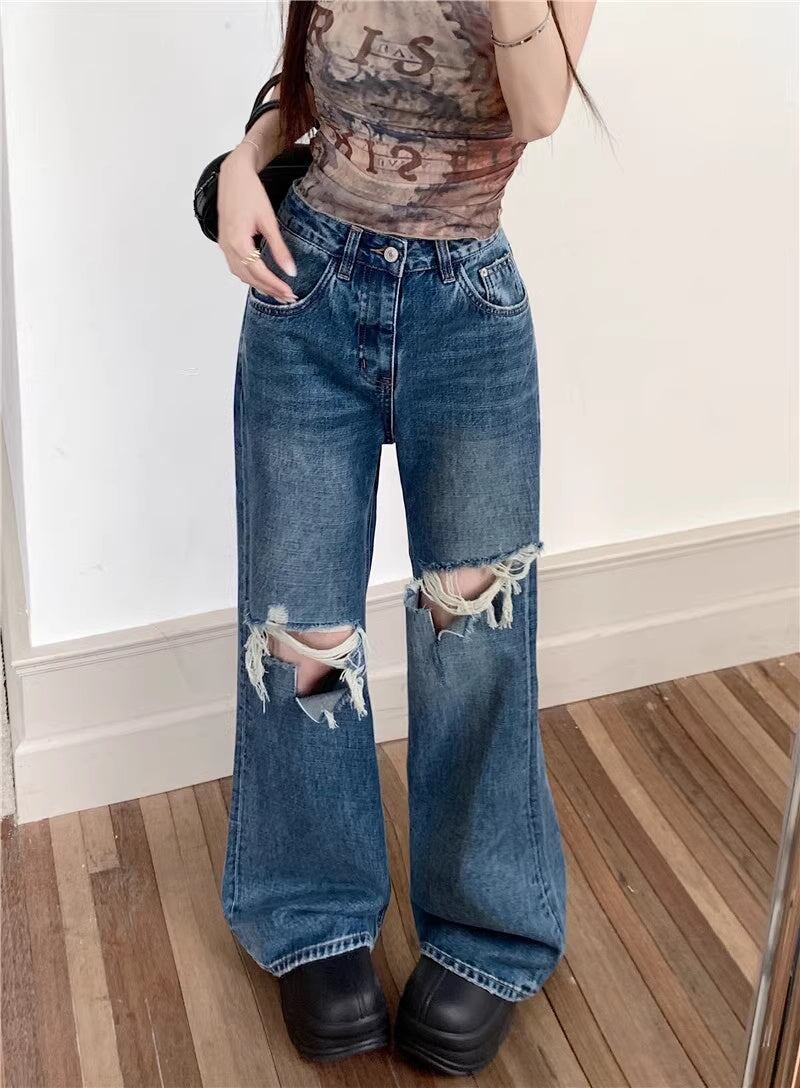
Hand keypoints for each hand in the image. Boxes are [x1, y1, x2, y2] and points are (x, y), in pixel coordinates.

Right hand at [217, 144, 297, 302]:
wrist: (233, 175)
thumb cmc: (250, 193)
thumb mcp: (269, 221)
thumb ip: (279, 248)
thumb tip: (291, 271)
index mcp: (238, 242)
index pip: (259, 273)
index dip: (275, 285)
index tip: (291, 293)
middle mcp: (228, 248)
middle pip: (250, 278)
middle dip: (270, 290)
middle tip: (289, 298)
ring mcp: (224, 246)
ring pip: (241, 275)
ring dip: (260, 286)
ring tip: (279, 293)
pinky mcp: (225, 243)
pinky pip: (237, 267)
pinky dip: (250, 277)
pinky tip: (263, 279)